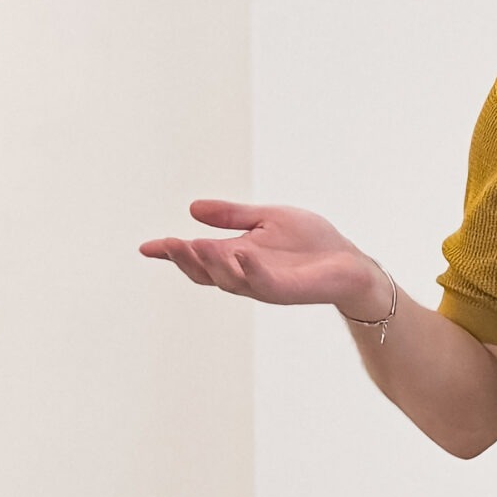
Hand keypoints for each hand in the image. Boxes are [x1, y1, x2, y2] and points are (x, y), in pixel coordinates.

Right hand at [138, 200, 389, 319]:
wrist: (349, 262)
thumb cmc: (311, 242)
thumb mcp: (266, 218)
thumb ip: (232, 216)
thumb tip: (192, 207)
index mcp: (236, 256)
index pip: (197, 256)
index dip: (171, 253)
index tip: (146, 247)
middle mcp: (244, 274)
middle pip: (205, 273)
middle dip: (184, 260)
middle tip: (168, 245)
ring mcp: (263, 284)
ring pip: (229, 279)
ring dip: (212, 264)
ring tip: (195, 246)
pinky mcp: (286, 289)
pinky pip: (263, 281)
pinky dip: (250, 269)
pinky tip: (242, 252)